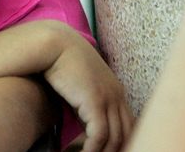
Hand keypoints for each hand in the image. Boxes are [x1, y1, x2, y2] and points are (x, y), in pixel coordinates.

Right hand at [43, 25, 133, 151]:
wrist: (54, 44)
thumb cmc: (62, 65)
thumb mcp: (80, 88)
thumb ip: (87, 106)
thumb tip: (84, 127)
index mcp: (116, 91)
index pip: (130, 124)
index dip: (122, 142)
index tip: (108, 150)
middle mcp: (117, 95)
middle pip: (128, 133)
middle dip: (117, 149)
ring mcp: (108, 97)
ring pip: (115, 138)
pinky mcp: (95, 101)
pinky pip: (99, 135)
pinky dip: (92, 149)